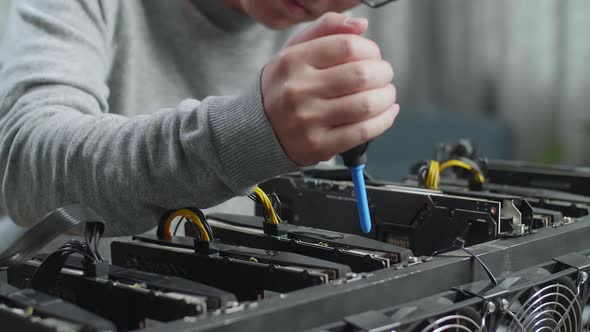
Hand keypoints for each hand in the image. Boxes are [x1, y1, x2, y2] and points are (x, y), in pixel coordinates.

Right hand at [261, 12, 398, 165]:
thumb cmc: (282, 88)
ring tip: (385, 94)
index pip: (347, 46)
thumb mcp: (294, 51)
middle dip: (383, 73)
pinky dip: (383, 121)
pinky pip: (363, 132)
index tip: (373, 55)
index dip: (371, 49)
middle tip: (383, 75)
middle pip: (361, 75)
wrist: (256, 130)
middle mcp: (299, 90)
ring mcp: (308, 120)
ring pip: (366, 105)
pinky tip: (386, 113)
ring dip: (386, 97)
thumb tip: (360, 24)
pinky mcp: (319, 145)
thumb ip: (325, 29)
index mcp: (293, 61)